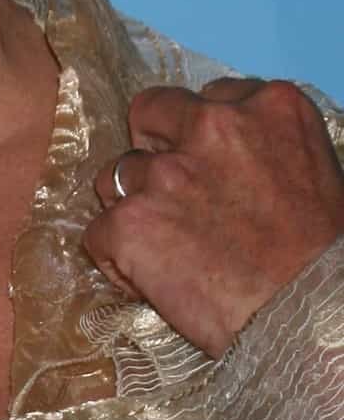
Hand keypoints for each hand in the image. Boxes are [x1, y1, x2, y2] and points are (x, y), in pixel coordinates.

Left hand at [83, 78, 343, 356]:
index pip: (208, 99)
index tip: (212, 168)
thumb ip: (265, 145)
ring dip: (134, 206)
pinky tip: (151, 281)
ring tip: (167, 248)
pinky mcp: (132, 221)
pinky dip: (117, 259)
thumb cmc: (327, 260)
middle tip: (174, 195)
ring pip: (115, 174)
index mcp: (268, 106)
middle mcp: (213, 124)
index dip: (202, 135)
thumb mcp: (316, 173)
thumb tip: (230, 157)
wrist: (314, 320)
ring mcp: (167, 171)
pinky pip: (98, 233)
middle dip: (154, 148)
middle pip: (149, 112)